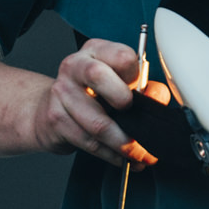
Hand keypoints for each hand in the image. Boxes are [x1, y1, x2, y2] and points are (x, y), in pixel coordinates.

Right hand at [37, 39, 160, 167]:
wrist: (51, 108)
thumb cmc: (94, 93)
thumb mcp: (120, 81)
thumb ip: (145, 87)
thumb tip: (157, 99)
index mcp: (96, 50)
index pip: (121, 55)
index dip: (136, 76)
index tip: (142, 91)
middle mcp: (75, 66)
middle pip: (98, 76)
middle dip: (123, 101)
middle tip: (136, 117)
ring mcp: (61, 92)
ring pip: (96, 122)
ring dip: (123, 144)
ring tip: (139, 154)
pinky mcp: (55, 119)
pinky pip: (88, 142)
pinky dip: (110, 154)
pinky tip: (121, 158)